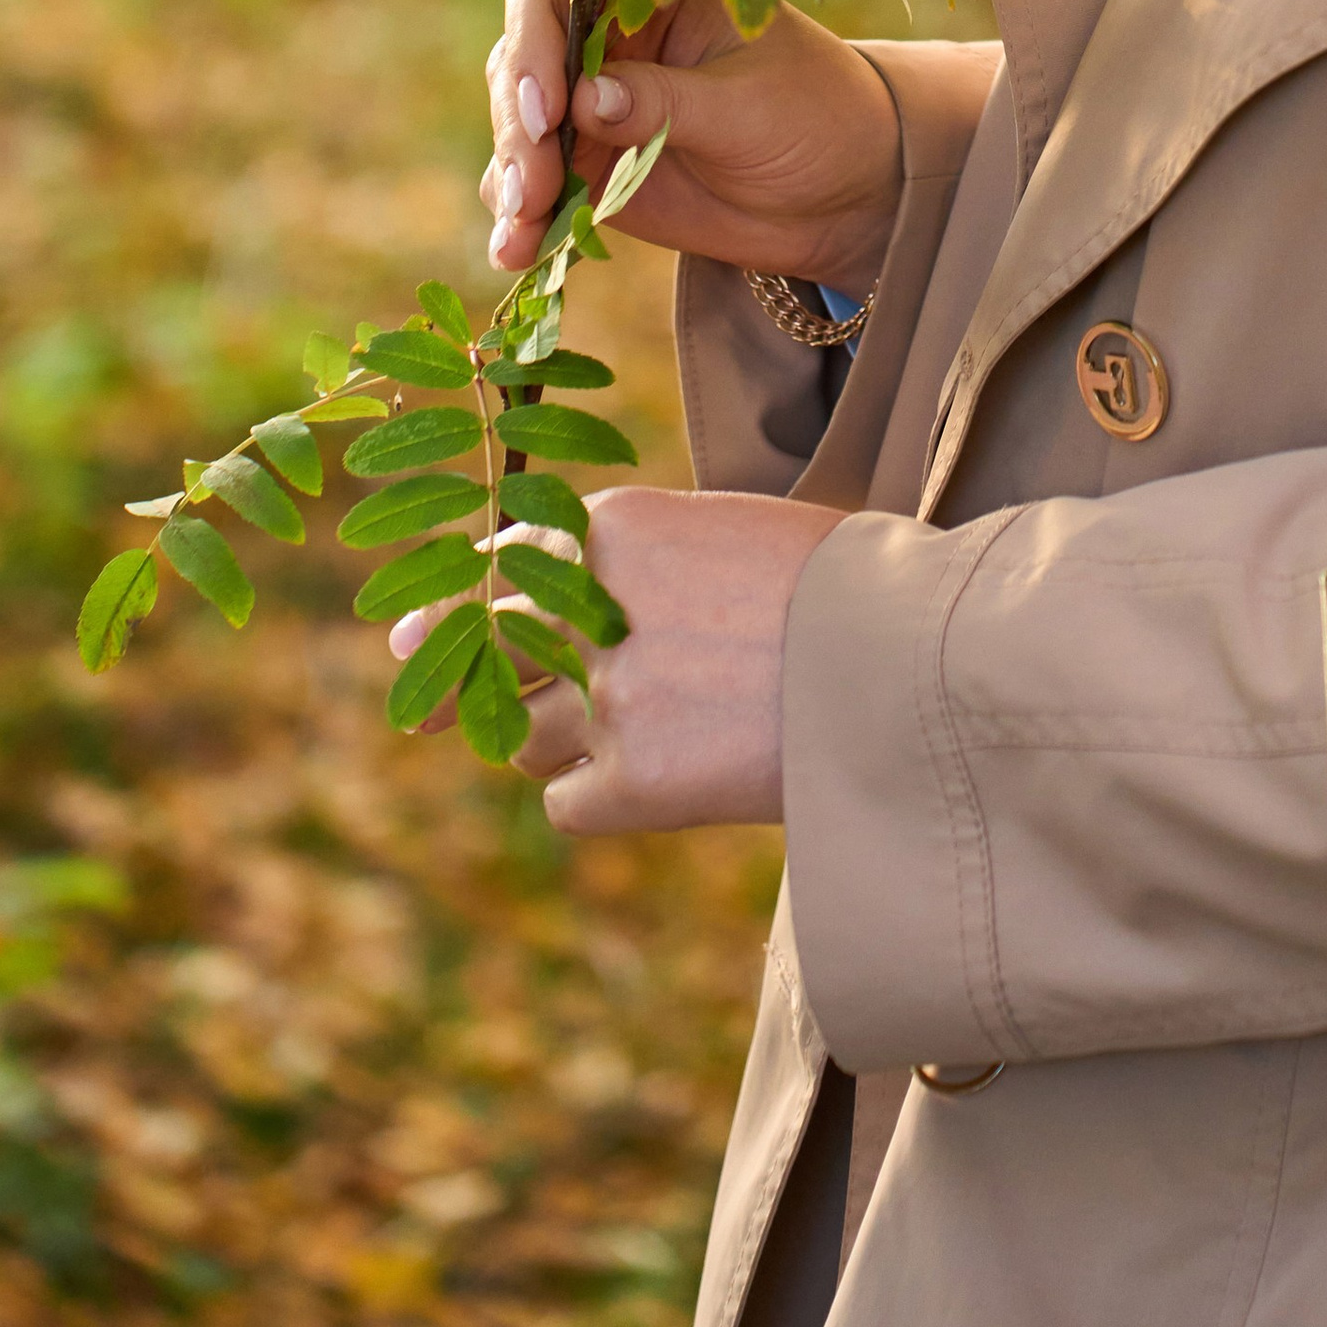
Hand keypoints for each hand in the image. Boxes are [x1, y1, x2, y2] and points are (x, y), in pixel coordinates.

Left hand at [395, 487, 841, 830]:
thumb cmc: (836, 585)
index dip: (460, 604)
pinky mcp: (631, 782)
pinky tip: (659, 779)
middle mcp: (592, 605)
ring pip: (530, 733)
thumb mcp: (724, 535)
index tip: (418, 637)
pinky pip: (567, 801)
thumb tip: (533, 604)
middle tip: (424, 714)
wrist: (908, 659)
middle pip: (493, 652)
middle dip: (459, 682)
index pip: (501, 563)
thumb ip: (631, 565)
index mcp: (616, 525)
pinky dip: (601, 797)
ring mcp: (608, 697)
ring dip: (568, 736)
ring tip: (656, 725)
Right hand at [479, 0, 901, 298]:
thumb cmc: (814, 118)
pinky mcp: (590, 163)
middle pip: (524, 51)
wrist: (844, 196)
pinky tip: (515, 250)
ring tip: (525, 222)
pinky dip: (517, 216)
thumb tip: (583, 98)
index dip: (535, 30)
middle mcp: (609, 31)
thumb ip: (666, 101)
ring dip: (511, 169)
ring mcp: (592, 99)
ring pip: (517, 119)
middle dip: (518, 116)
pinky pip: (531, 182)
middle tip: (535, 182)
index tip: (549, 103)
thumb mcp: (748, 107)